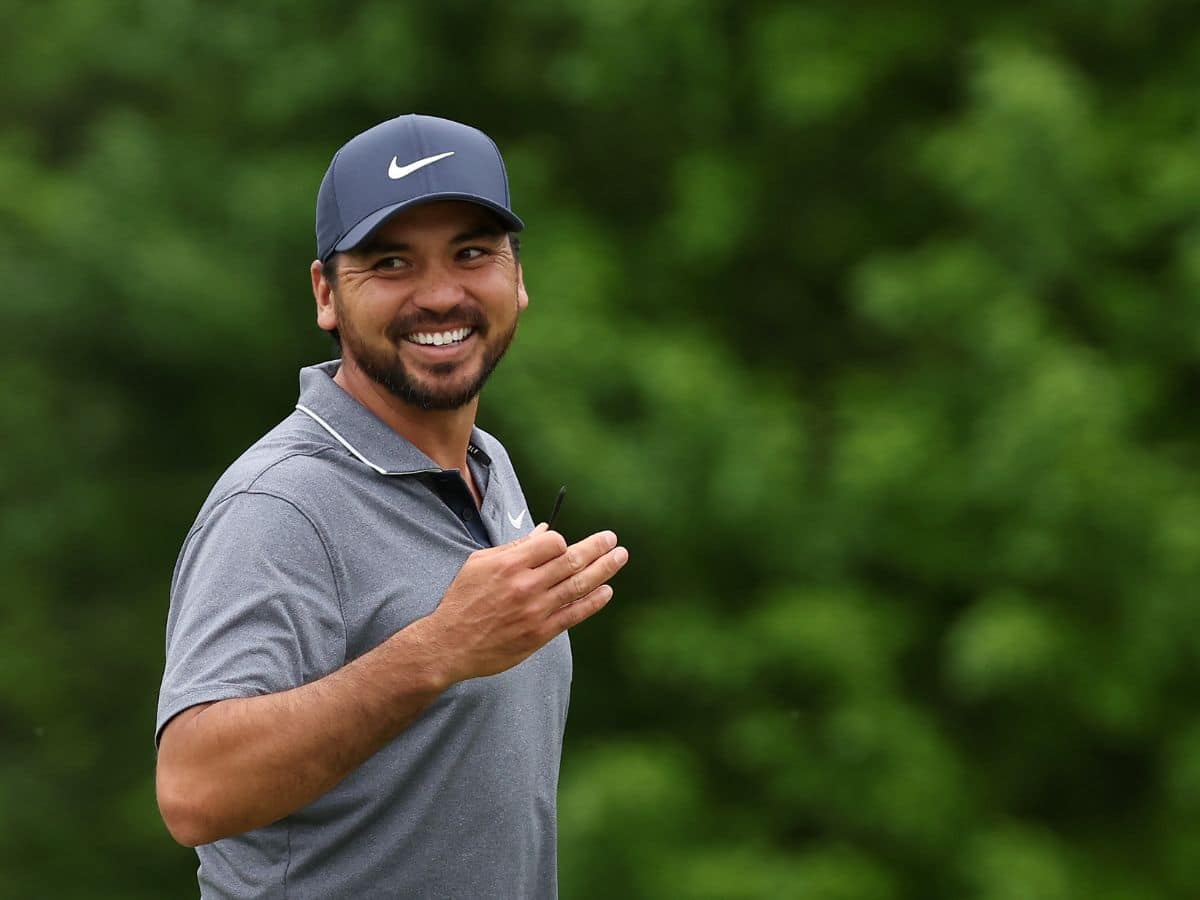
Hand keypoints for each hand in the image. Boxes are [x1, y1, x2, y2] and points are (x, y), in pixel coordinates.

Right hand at [423, 524, 628, 681]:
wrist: (450, 644)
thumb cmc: (463, 600)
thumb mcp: (479, 564)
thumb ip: (514, 547)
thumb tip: (544, 531)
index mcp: (510, 563)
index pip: (553, 542)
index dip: (562, 541)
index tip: (562, 544)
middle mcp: (526, 585)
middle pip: (572, 560)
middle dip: (597, 547)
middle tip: (612, 539)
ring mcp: (535, 610)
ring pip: (578, 585)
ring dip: (604, 569)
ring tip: (620, 557)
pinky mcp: (539, 633)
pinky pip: (574, 614)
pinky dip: (593, 601)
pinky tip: (606, 591)